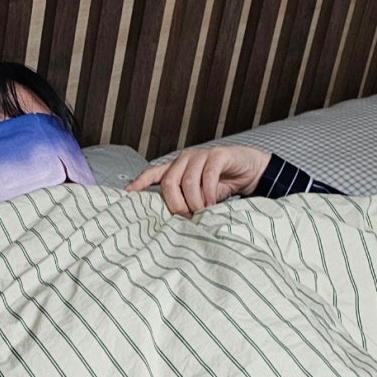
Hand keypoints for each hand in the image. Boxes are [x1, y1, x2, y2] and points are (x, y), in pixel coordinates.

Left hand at [125, 145, 270, 216]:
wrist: (249, 172)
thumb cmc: (221, 185)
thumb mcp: (200, 195)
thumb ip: (185, 201)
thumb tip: (171, 221)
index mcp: (176, 169)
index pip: (152, 173)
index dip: (139, 182)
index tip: (127, 193)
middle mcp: (184, 160)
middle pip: (169, 182)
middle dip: (176, 204)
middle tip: (186, 218)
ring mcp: (201, 155)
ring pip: (188, 181)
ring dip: (194, 201)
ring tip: (201, 213)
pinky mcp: (218, 155)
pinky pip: (208, 175)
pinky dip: (209, 193)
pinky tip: (212, 203)